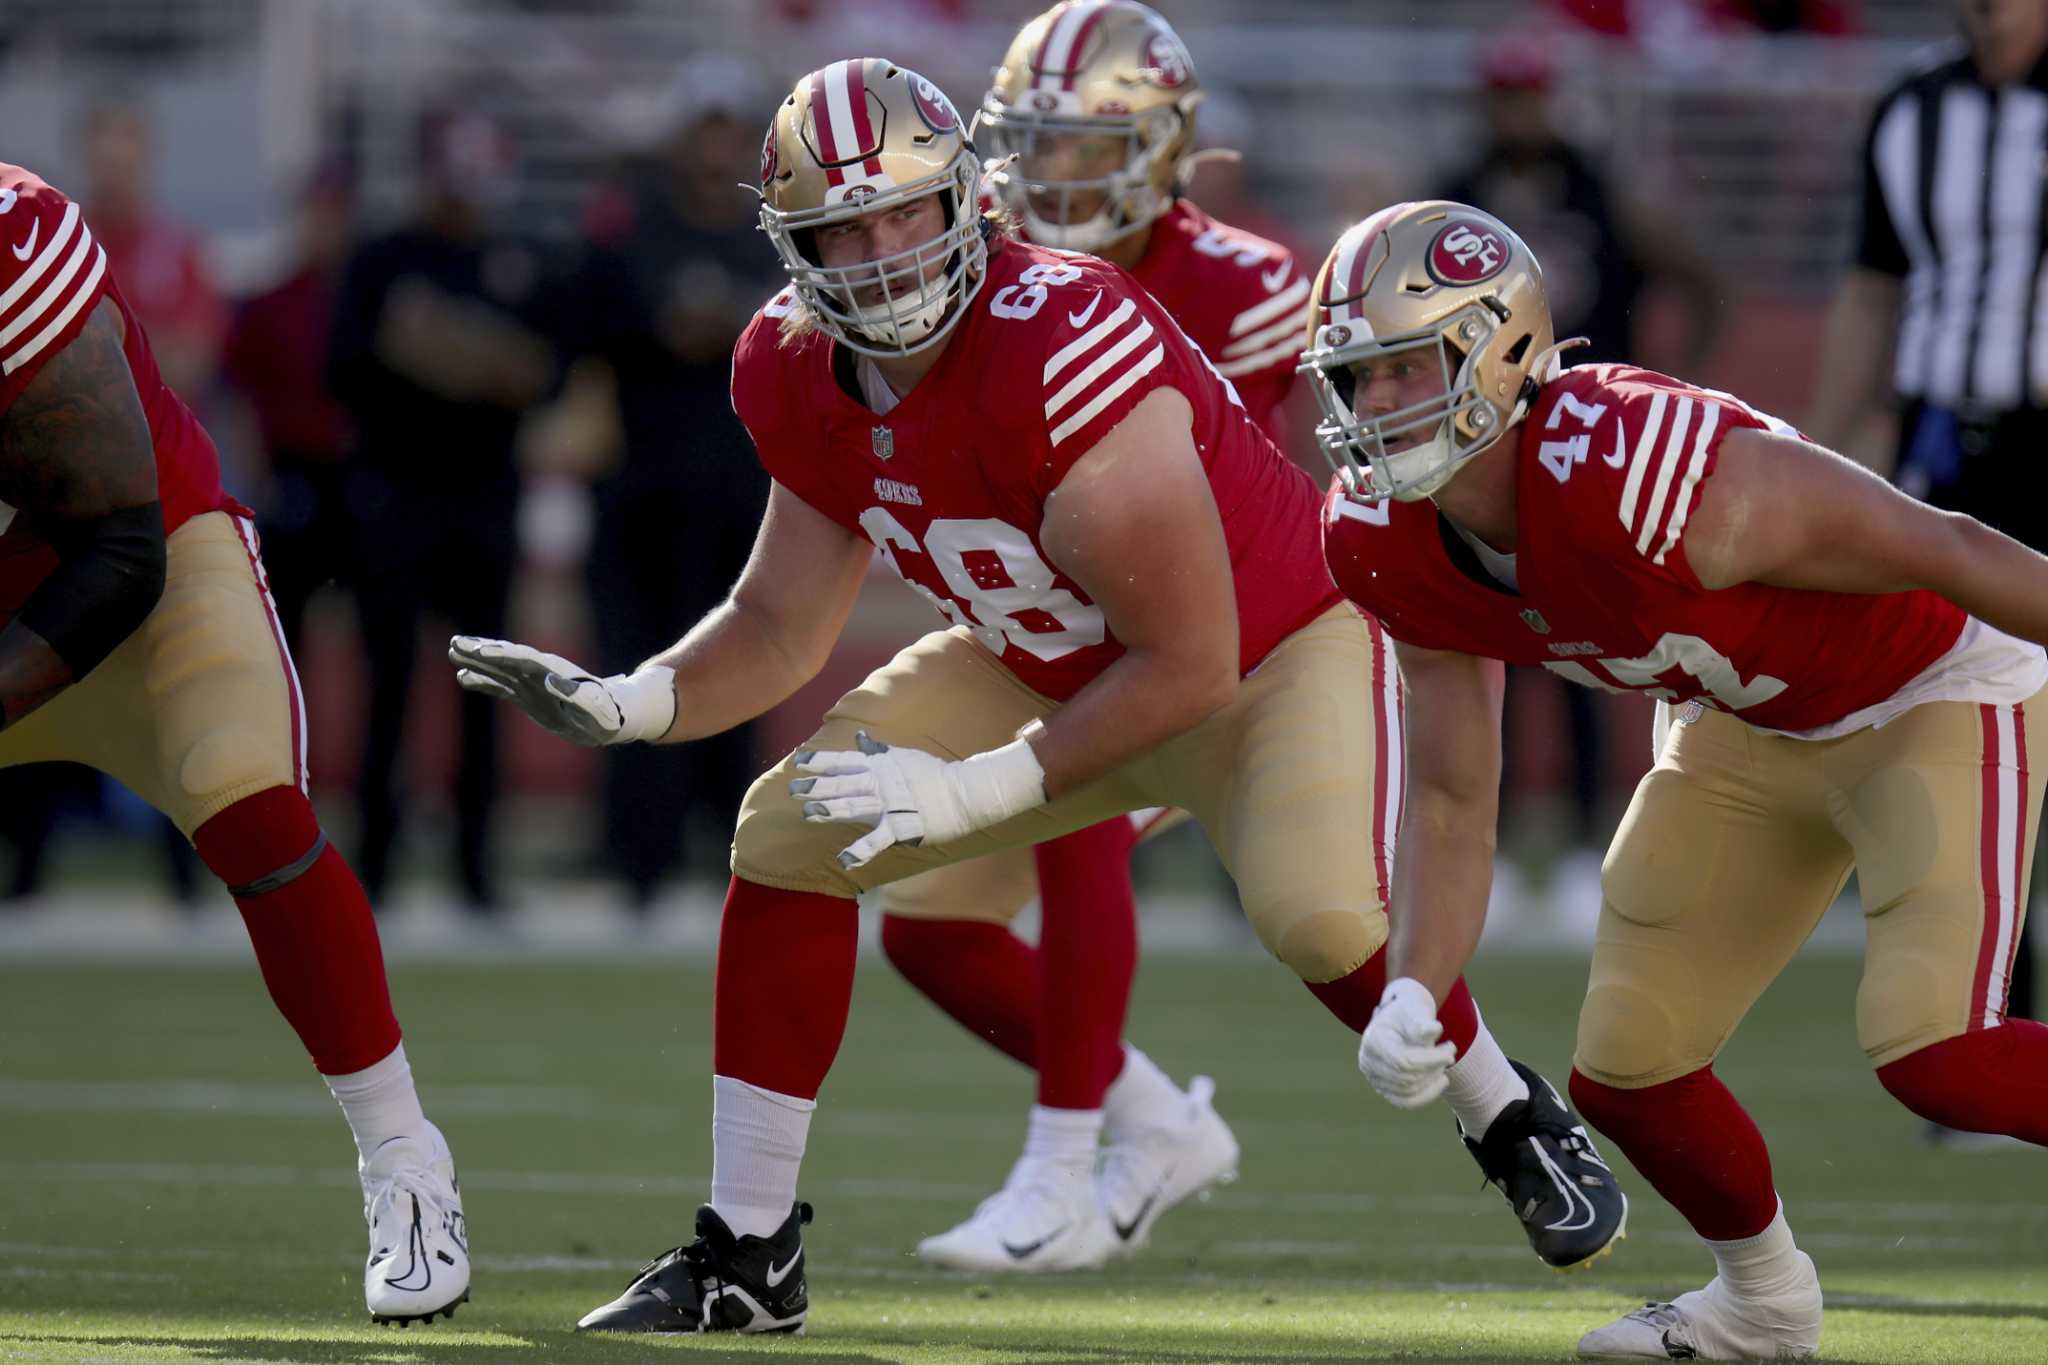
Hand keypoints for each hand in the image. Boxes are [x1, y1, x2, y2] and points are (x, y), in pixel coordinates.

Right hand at [448, 636, 674, 746]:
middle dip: (483, 650)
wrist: (616, 715)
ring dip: (478, 660)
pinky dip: (483, 681)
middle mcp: (541, 672)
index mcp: (556, 673)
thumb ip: (577, 697)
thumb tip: (551, 680)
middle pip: (508, 657)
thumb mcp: (597, 710)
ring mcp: (533, 683)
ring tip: (453, 650)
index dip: (502, 655)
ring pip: (501, 668)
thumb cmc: (609, 714)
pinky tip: (463, 676)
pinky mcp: (529, 695)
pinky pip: (502, 685)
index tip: (480, 650)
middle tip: (456, 643)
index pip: (525, 660)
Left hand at [790, 730, 1044, 870]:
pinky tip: (844, 860)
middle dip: (816, 786)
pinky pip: (877, 840)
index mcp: (880, 766)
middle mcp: (881, 783)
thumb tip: (857, 736)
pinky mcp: (902, 828)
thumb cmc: (933, 775)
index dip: (819, 762)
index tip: (798, 762)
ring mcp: (891, 805)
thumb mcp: (903, 756)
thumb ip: (876, 749)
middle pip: (842, 784)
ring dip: (830, 810)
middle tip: (792, 790)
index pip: (843, 761)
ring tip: (808, 813)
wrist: (965, 794)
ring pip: (854, 807)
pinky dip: (860, 850)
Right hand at [1358, 976, 1456, 1108]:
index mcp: (1373, 1040)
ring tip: (1443, 1065)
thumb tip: (1435, 1030)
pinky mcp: (1383, 1088)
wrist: (1401, 1017)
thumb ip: (1424, 1021)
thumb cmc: (1410, 1010)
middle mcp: (1368, 1061)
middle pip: (1405, 1078)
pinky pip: (1405, 1102)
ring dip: (1431, 1082)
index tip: (1451, 1050)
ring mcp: (1373, 1077)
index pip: (1402, 1061)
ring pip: (1406, 1092)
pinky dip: (1426, 1096)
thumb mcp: (1416, 1009)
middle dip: (1433, 1068)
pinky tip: (1441, 1082)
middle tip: (1450, 1054)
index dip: (1430, 1060)